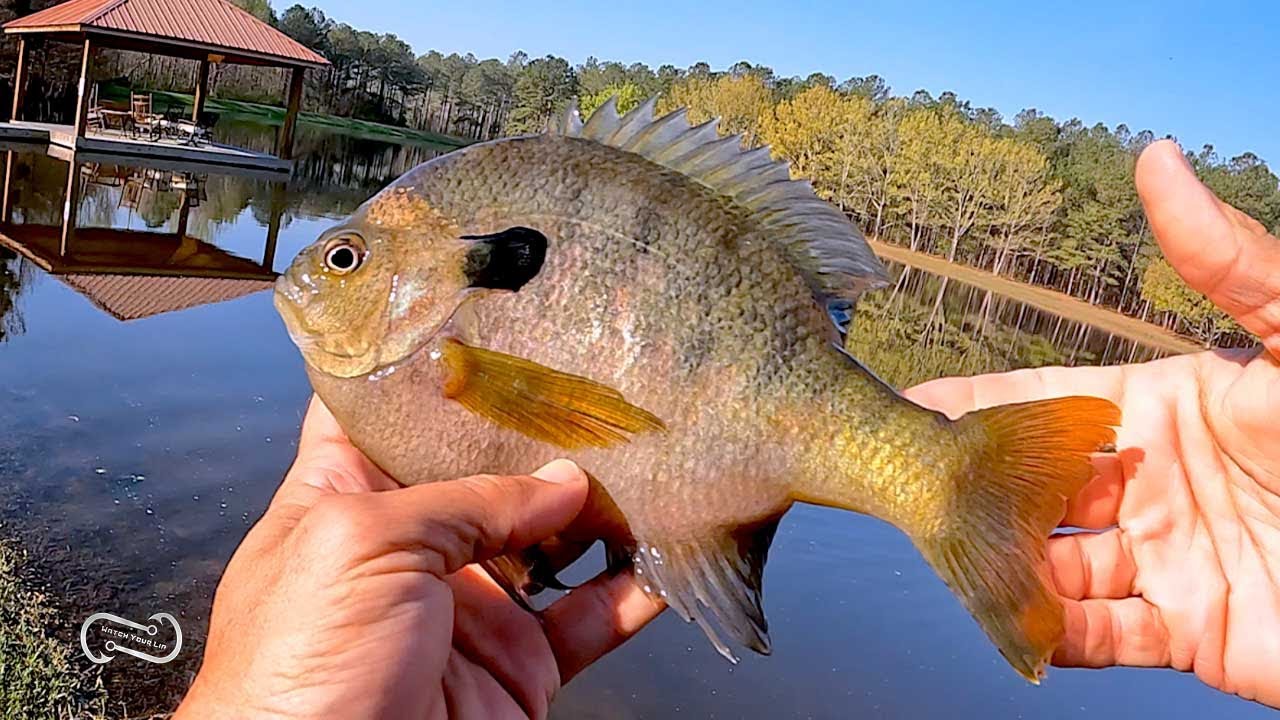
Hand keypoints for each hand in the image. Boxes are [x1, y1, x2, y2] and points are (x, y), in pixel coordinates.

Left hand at [175, 397, 662, 719]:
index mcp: (348, 498)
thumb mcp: (364, 542)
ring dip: (605, 506)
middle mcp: (414, 544)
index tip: (485, 323)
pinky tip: (669, 556)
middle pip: (490, 470)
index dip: (428, 371)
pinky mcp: (520, 664)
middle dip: (542, 433)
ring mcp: (472, 605)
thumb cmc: (299, 665)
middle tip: (600, 385)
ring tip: (653, 458)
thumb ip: (467, 499)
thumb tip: (562, 485)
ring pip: (555, 539)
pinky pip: (591, 618)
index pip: (383, 414)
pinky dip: (635, 591)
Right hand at [906, 140, 1279, 706]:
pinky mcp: (1191, 631)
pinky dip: (1051, 635)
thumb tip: (1155, 159)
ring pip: (1052, 566)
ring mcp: (1167, 560)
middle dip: (970, 490)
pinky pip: (1099, 637)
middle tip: (900, 487)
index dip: (975, 405)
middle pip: (1033, 490)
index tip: (909, 403)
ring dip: (1002, 563)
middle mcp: (1150, 485)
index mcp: (1164, 411)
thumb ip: (1229, 262)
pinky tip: (1011, 619)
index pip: (1044, 406)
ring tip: (949, 555)